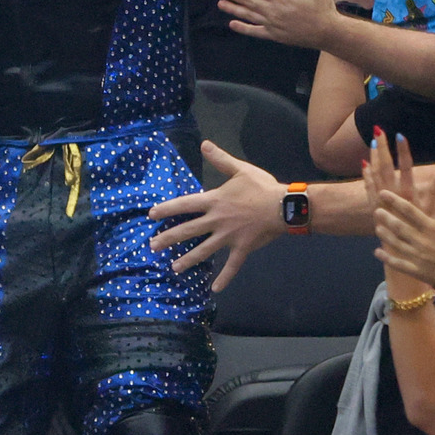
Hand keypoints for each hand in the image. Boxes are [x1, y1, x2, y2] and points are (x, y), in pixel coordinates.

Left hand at [147, 140, 285, 291]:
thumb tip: (204, 144)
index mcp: (214, 201)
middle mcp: (217, 220)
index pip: (185, 205)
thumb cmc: (261, 187)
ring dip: (188, 259)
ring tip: (174, 267)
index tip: (151, 215)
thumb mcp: (240, 169)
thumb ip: (220, 159)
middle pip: (188, 230)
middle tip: (152, 246)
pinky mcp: (242, 248)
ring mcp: (228, 236)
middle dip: (168, 238)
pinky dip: (224, 277)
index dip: (167, 209)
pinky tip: (215, 289)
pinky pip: (231, 266)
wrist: (283, 206)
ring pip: (204, 250)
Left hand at [217, 0, 340, 48]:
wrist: (327, 33)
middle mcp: (272, 10)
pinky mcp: (274, 35)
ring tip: (220, 3)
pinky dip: (243, 28)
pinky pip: (255, 31)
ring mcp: (272, 24)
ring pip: (248, 15)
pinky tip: (233, 24)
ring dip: (233, 9)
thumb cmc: (323, 8)